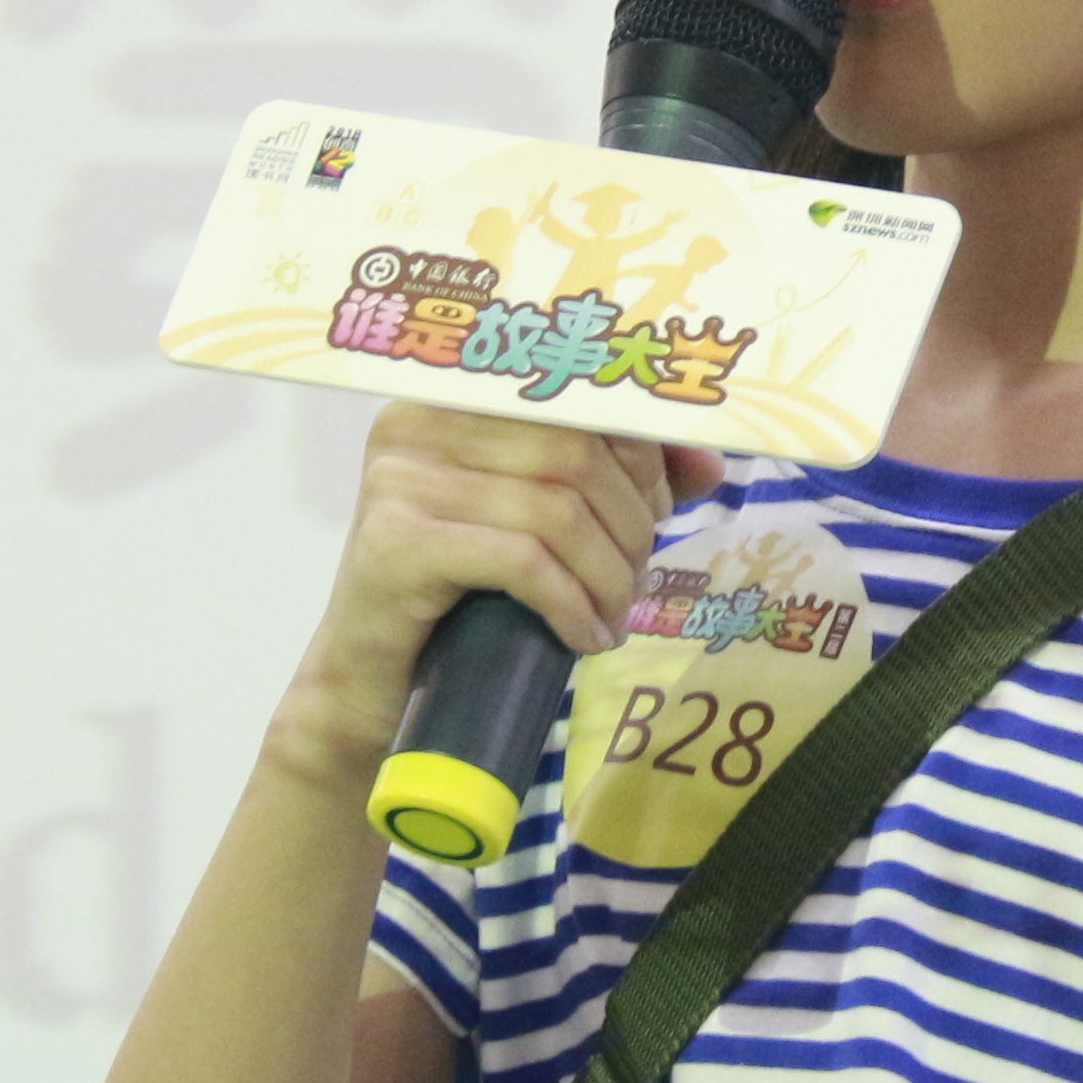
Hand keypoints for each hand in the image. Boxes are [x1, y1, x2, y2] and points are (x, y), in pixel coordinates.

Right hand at [267, 406, 719, 787]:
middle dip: (630, 521)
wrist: (372, 685)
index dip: (641, 452)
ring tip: (613, 614)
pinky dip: (571, 604)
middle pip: (574, 451)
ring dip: (607, 574)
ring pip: (555, 510)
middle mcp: (418, 422)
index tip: (664, 510)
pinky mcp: (395, 543)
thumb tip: (709, 461)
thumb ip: (616, 479)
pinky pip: (521, 561)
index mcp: (455, 398)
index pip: (577, 398)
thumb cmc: (461, 599)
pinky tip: (585, 637)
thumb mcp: (543, 526)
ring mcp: (399, 480)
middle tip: (635, 579)